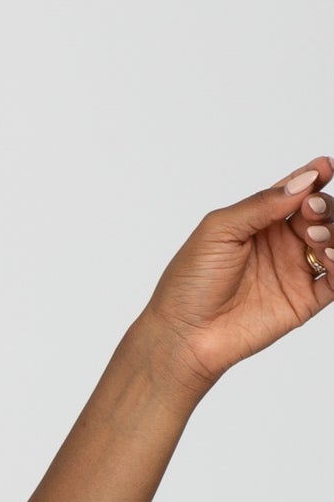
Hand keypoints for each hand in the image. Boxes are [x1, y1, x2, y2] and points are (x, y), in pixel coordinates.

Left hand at [135, 156, 331, 396]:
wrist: (183, 333)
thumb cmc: (190, 282)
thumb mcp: (219, 231)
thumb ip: (260, 205)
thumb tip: (302, 183)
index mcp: (258, 222)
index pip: (295, 193)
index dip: (312, 178)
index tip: (323, 167)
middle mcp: (280, 244)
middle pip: (320, 214)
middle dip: (322, 204)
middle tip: (311, 208)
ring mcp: (293, 271)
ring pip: (332, 241)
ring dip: (331, 231)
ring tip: (312, 234)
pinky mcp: (303, 301)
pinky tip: (329, 255)